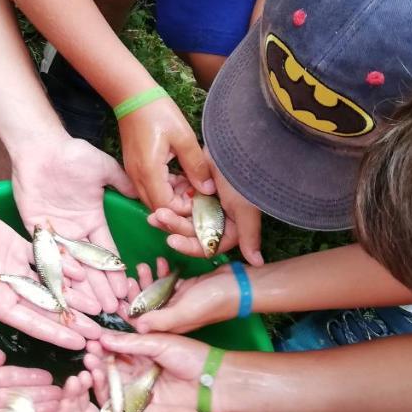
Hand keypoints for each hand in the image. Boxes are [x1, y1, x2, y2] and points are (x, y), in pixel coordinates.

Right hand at [0, 196, 101, 354]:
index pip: (32, 323)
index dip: (55, 334)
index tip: (78, 344)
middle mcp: (10, 288)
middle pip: (47, 307)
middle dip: (72, 319)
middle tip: (98, 331)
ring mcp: (16, 267)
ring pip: (50, 283)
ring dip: (73, 293)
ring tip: (98, 305)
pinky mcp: (18, 245)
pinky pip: (44, 256)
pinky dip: (62, 263)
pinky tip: (82, 272)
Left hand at [11, 133, 138, 313]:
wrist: (41, 147)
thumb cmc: (73, 154)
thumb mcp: (105, 169)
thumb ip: (123, 184)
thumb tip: (148, 194)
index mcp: (93, 220)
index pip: (107, 252)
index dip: (116, 273)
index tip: (126, 292)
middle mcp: (76, 231)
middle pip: (90, 266)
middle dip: (101, 288)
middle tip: (112, 312)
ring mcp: (56, 232)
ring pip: (70, 266)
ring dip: (81, 287)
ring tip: (92, 309)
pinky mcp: (36, 230)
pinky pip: (47, 254)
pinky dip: (57, 269)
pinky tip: (67, 288)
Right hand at [86, 332, 213, 411]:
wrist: (214, 383)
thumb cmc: (191, 357)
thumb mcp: (160, 343)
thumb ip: (132, 342)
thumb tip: (104, 338)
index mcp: (144, 350)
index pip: (118, 346)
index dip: (103, 343)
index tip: (90, 339)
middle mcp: (139, 369)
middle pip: (112, 364)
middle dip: (98, 359)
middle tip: (87, 354)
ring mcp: (140, 388)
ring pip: (114, 381)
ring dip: (100, 375)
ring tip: (89, 367)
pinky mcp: (143, 405)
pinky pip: (122, 401)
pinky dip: (109, 394)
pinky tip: (97, 386)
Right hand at [116, 97, 213, 217]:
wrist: (132, 96)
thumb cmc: (158, 112)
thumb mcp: (183, 137)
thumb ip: (196, 166)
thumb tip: (208, 190)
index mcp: (149, 171)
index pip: (166, 207)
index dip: (185, 208)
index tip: (202, 197)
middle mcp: (137, 177)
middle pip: (158, 207)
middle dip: (180, 205)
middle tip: (199, 191)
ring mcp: (132, 173)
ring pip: (153, 198)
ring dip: (173, 196)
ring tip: (192, 180)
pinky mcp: (133, 167)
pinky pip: (149, 187)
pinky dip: (165, 187)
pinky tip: (179, 174)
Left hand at [124, 261, 239, 334]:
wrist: (239, 285)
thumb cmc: (212, 301)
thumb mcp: (184, 311)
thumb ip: (160, 320)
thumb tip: (136, 327)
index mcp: (170, 326)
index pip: (142, 323)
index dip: (127, 312)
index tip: (116, 298)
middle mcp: (172, 316)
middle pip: (146, 306)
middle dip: (135, 292)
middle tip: (129, 277)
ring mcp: (179, 301)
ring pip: (155, 291)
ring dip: (148, 279)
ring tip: (143, 265)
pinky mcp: (186, 289)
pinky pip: (168, 281)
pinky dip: (162, 272)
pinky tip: (161, 262)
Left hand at [147, 154, 263, 266]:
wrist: (235, 147)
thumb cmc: (243, 181)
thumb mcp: (245, 210)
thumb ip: (249, 236)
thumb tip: (258, 263)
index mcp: (230, 229)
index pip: (206, 245)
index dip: (188, 246)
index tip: (171, 240)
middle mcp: (217, 220)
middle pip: (190, 231)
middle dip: (174, 226)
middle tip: (156, 217)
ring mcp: (205, 205)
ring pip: (182, 216)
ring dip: (169, 215)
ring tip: (154, 212)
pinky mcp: (196, 191)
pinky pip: (179, 200)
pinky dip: (171, 200)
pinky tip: (158, 198)